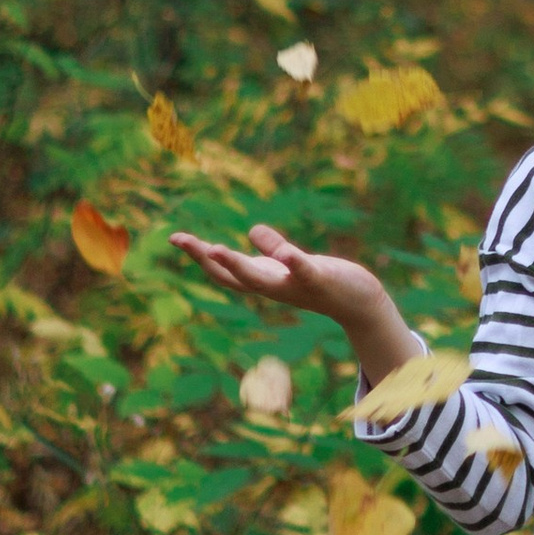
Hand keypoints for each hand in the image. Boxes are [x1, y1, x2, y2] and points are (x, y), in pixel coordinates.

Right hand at [169, 221, 418, 380]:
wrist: (359, 303)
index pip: (225, 270)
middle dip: (205, 259)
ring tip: (214, 248)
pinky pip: (304, 272)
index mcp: (265, 278)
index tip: (175, 237)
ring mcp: (295, 285)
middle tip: (180, 240)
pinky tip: (286, 253)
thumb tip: (252, 231)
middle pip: (232, 276)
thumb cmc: (324, 282)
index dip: (199, 255)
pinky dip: (294, 263)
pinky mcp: (320, 280)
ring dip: (237, 265)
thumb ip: (273, 249)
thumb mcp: (293, 263)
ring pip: (260, 279)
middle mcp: (273, 286)